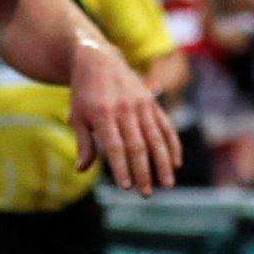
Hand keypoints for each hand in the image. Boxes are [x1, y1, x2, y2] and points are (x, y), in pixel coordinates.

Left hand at [70, 38, 181, 196]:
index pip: (114, 146)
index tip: (126, 186)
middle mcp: (125, 109)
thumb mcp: (77, 116)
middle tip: (146, 193)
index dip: (121, 167)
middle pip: (137, 145)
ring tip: (167, 184)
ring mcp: (141, 105)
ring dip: (162, 163)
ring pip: (155, 138)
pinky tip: (176, 163)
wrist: (99, 59)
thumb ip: (83, 143)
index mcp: (103, 114)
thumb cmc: (84, 93)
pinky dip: (172, 145)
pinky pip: (165, 126)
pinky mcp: (152, 103)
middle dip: (143, 172)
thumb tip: (82, 169)